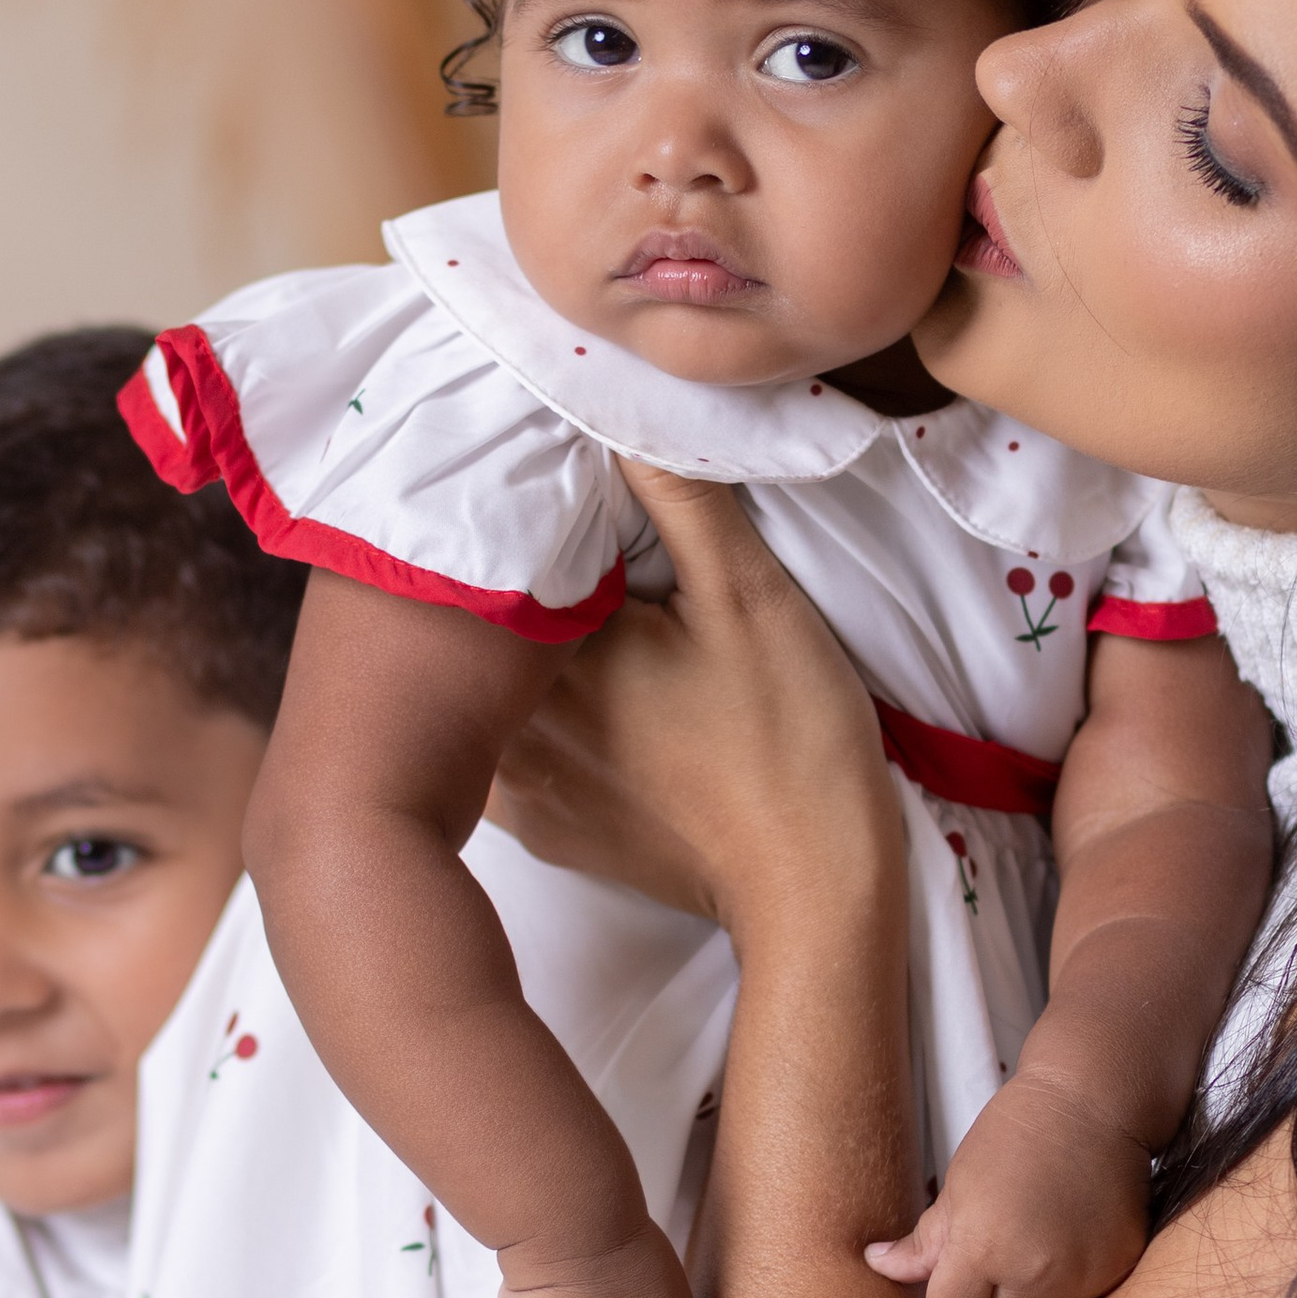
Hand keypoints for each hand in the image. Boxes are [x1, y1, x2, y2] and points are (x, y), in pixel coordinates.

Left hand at [489, 468, 900, 941]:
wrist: (810, 891)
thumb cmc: (788, 741)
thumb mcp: (748, 595)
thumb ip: (678, 495)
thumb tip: (618, 406)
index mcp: (547, 651)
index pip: (506, 553)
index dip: (530, 511)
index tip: (558, 484)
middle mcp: (509, 722)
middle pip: (486, 626)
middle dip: (512, 583)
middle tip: (558, 541)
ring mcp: (522, 786)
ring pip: (486, 693)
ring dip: (510, 657)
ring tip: (558, 620)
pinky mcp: (549, 830)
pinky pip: (509, 754)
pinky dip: (528, 721)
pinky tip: (580, 701)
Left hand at [866, 1068, 1152, 1297]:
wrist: (1089, 1104)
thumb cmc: (1014, 1135)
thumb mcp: (957, 1185)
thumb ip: (924, 1241)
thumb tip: (879, 1266)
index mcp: (982, 1248)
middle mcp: (1032, 1271)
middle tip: (967, 1295)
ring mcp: (1079, 1274)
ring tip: (1010, 1273)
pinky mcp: (1114, 1267)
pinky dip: (1058, 1293)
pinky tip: (1051, 1259)